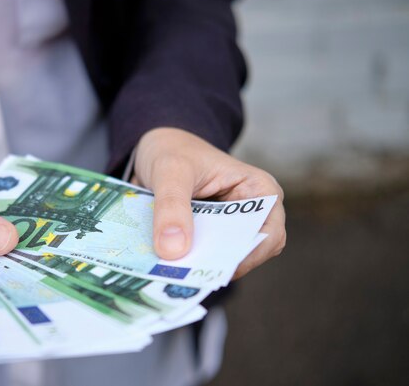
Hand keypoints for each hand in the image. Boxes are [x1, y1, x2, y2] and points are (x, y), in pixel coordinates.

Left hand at [133, 127, 285, 279]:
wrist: (155, 150)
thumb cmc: (174, 151)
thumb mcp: (171, 171)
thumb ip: (171, 206)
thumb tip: (173, 251)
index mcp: (259, 191)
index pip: (269, 233)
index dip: (249, 254)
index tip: (218, 266)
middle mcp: (250, 214)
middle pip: (244, 252)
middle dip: (216, 264)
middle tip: (185, 275)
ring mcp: (226, 230)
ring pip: (219, 260)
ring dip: (196, 267)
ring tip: (169, 272)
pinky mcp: (203, 240)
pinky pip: (197, 260)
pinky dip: (182, 263)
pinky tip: (162, 266)